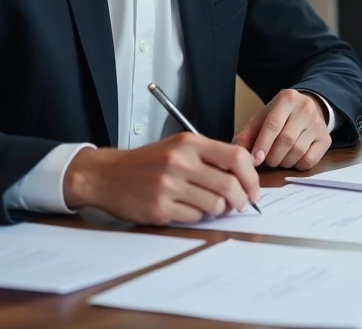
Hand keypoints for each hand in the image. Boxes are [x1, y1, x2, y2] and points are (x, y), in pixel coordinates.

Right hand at [62, 133, 259, 224]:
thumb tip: (245, 177)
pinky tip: (187, 209)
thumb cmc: (147, 163)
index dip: (251, 177)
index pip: (236, 157)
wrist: (107, 175)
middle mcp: (179, 162)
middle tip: (240, 204)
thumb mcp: (179, 148)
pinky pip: (194, 218)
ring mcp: (168, 186)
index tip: (253, 189)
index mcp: (189, 143)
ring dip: (219, 210)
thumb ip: (210, 157)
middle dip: (241, 200)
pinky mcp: (159, 208)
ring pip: (215, 205)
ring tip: (211, 206)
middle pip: (229, 185)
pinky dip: (197, 217)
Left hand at [232, 89, 330, 169]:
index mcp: (287, 99)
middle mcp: (305, 108)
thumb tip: (239, 152)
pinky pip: (310, 160)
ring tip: (279, 159)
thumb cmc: (280, 116)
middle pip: (286, 140)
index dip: (263, 144)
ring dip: (284, 162)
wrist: (306, 108)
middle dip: (272, 156)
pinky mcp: (326, 138)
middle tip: (267, 160)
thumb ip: (247, 134)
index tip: (255, 160)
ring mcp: (318, 123)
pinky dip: (298, 165)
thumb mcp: (262, 118)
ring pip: (298, 151)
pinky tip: (293, 159)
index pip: (273, 125)